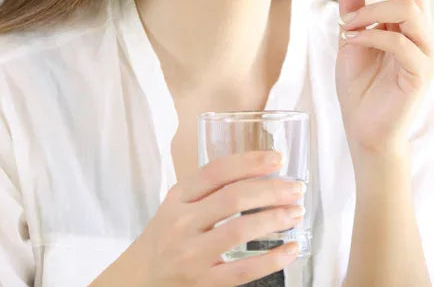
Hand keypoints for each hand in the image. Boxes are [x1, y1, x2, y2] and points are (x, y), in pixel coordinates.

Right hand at [93, 151, 304, 285]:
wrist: (138, 278)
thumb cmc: (166, 237)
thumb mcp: (176, 205)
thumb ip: (207, 190)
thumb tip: (259, 172)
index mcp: (178, 198)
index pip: (216, 172)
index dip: (250, 162)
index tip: (277, 159)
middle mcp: (182, 223)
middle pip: (233, 198)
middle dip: (271, 191)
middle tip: (296, 189)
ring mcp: (191, 254)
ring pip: (240, 231)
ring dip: (275, 219)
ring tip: (296, 213)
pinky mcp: (203, 282)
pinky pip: (243, 270)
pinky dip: (272, 259)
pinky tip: (290, 249)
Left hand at [334, 0, 433, 156]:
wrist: (365, 131)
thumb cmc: (360, 87)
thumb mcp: (351, 36)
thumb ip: (352, 5)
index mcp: (409, 20)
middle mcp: (423, 31)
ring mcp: (426, 52)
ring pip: (409, 9)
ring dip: (370, 9)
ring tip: (346, 26)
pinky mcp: (421, 73)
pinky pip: (400, 43)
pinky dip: (370, 35)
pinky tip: (350, 41)